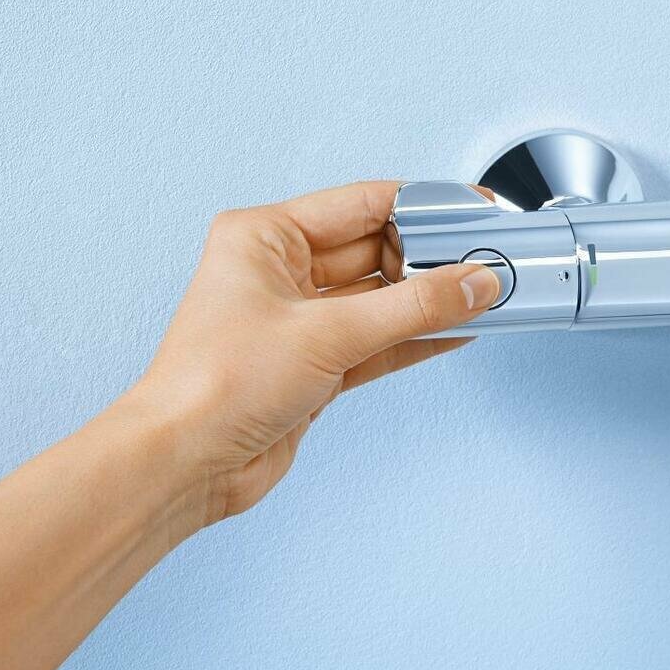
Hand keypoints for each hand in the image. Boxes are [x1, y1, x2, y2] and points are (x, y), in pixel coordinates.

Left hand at [123, 181, 500, 529]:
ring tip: (483, 297)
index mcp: (264, 237)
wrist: (184, 464)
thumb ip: (413, 308)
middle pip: (377, 251)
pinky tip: (456, 331)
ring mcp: (299, 321)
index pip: (362, 204)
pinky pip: (378, 340)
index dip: (422, 207)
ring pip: (382, 299)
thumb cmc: (214, 386)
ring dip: (430, 302)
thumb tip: (472, 284)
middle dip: (432, 259)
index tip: (470, 211)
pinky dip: (416, 338)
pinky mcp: (314, 365)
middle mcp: (280, 272)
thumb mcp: (329, 334)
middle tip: (485, 263)